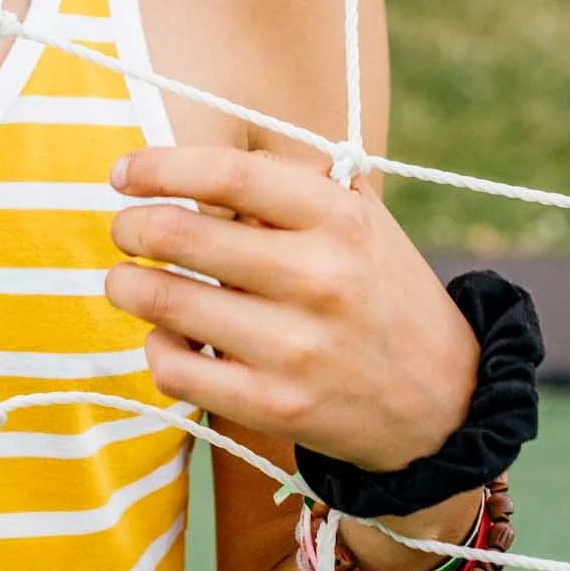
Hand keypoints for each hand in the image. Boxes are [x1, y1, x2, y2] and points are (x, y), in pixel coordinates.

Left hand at [104, 146, 476, 474]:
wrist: (445, 399)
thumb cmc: (379, 290)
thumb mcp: (357, 221)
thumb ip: (288, 187)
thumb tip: (192, 163)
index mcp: (338, 218)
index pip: (229, 173)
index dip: (160, 167)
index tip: (124, 173)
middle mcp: (319, 278)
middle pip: (181, 234)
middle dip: (131, 226)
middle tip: (124, 228)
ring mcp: (297, 348)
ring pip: (165, 303)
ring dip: (127, 285)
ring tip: (127, 280)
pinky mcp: (276, 406)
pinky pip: (177, 370)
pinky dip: (156, 348)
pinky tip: (168, 337)